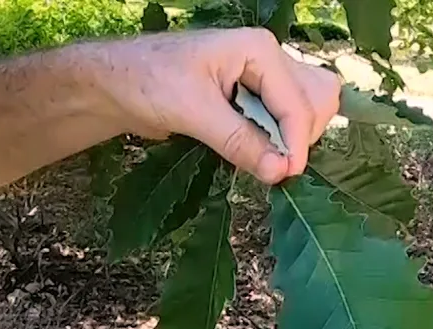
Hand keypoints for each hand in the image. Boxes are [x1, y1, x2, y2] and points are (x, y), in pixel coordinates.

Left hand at [98, 27, 340, 184]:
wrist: (115, 84)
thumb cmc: (148, 82)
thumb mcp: (193, 111)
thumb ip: (238, 140)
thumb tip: (278, 171)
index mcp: (258, 49)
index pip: (298, 102)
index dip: (296, 142)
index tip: (284, 175)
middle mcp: (268, 61)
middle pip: (316, 100)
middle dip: (301, 136)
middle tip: (273, 165)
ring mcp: (261, 81)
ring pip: (307, 109)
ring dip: (294, 139)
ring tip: (263, 160)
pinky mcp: (251, 101)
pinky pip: (283, 120)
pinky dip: (279, 141)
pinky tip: (256, 155)